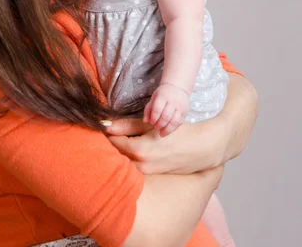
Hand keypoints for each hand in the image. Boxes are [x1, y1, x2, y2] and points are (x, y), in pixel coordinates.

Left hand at [106, 116, 221, 173]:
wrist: (200, 149)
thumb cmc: (176, 132)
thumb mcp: (151, 124)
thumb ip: (127, 125)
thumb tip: (106, 125)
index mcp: (139, 150)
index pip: (112, 141)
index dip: (105, 132)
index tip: (101, 125)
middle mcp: (141, 165)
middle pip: (115, 154)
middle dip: (110, 143)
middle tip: (108, 131)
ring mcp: (145, 174)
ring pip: (123, 162)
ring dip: (118, 152)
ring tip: (120, 139)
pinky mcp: (150, 176)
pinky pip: (132, 167)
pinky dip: (128, 158)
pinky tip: (131, 149)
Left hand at [143, 83, 188, 136]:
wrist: (178, 87)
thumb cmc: (163, 94)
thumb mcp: (154, 97)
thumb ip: (148, 109)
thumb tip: (145, 121)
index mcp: (163, 96)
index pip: (158, 109)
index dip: (154, 117)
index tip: (151, 122)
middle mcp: (173, 101)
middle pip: (166, 116)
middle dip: (160, 124)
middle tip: (156, 127)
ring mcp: (180, 107)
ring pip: (174, 121)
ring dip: (167, 129)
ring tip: (161, 133)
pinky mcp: (185, 112)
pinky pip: (179, 123)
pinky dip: (173, 129)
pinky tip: (168, 131)